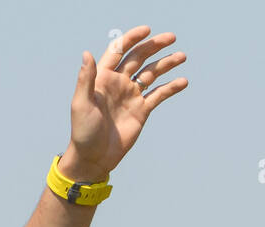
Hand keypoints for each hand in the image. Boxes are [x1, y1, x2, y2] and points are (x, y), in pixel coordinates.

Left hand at [61, 26, 188, 181]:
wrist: (93, 158)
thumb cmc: (83, 132)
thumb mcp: (81, 104)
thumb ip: (86, 79)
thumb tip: (86, 53)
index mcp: (103, 78)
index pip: (118, 51)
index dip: (131, 39)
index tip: (147, 30)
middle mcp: (118, 84)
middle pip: (139, 58)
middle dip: (154, 46)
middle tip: (171, 37)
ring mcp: (131, 96)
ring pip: (152, 73)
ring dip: (166, 63)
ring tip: (181, 56)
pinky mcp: (141, 110)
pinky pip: (159, 94)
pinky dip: (171, 87)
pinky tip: (183, 81)